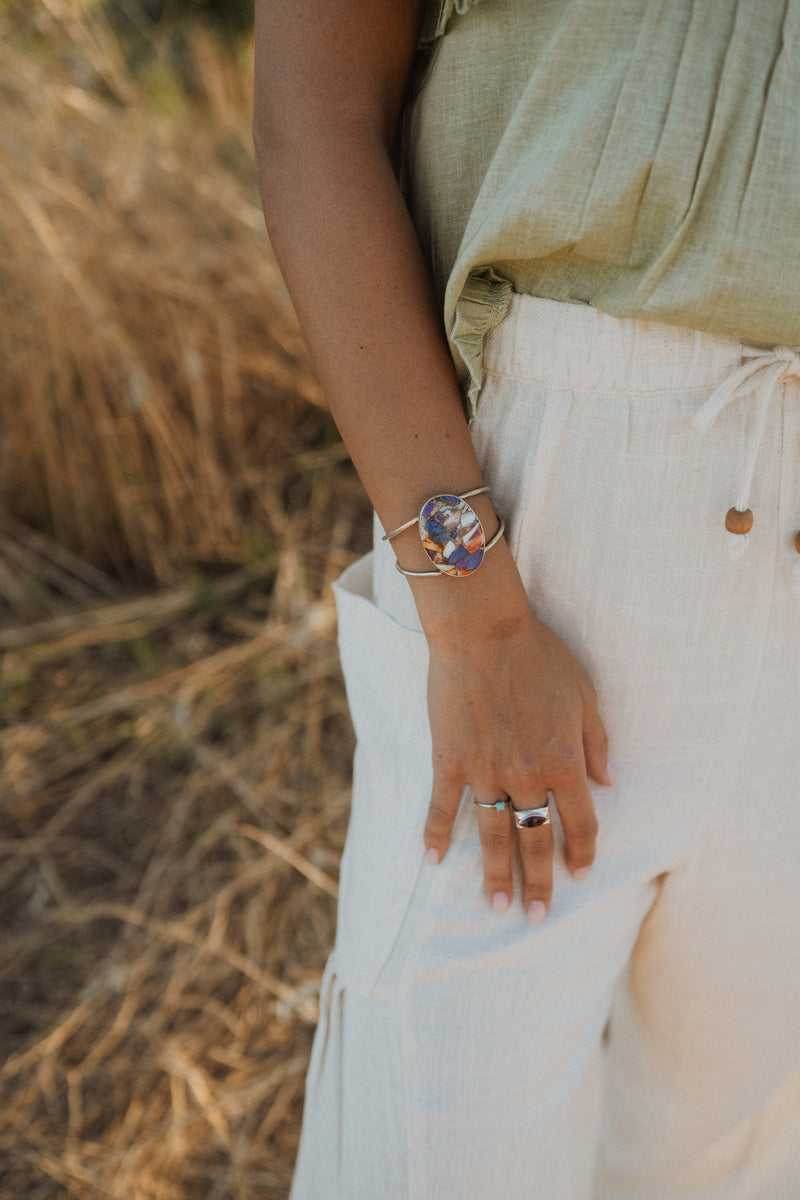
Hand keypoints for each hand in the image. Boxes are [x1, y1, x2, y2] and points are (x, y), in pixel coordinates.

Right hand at [422, 601, 612, 922]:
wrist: (484, 630)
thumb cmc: (539, 655)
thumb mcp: (585, 694)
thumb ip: (597, 742)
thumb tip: (610, 782)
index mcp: (565, 761)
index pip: (580, 822)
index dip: (582, 852)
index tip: (579, 874)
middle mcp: (527, 775)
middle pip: (535, 840)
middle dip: (538, 882)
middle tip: (535, 917)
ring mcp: (485, 771)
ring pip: (492, 835)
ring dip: (495, 873)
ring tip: (497, 905)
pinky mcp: (450, 760)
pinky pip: (442, 807)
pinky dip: (436, 835)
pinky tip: (433, 861)